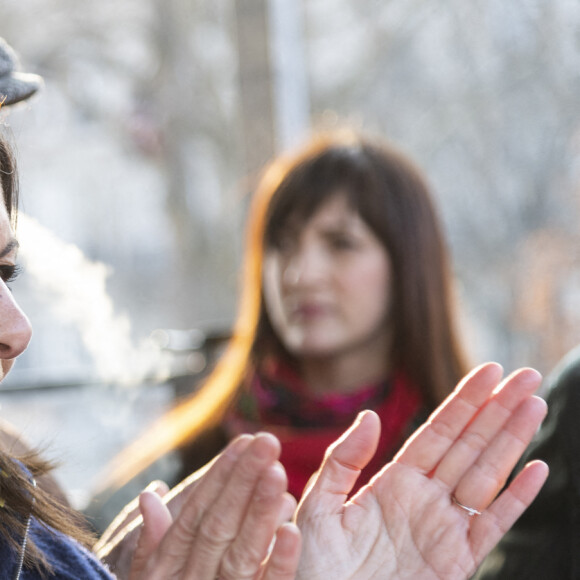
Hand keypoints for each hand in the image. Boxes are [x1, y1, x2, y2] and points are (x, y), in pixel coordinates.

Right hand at [98, 433, 300, 579]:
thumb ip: (153, 543)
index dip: (221, 476)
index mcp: (171, 568)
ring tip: (279, 472)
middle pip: (220, 525)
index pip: (198, 513)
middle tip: (267, 441)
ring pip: (242, 553)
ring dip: (260, 512)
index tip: (244, 441)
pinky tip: (293, 528)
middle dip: (243, 481)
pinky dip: (279, 562)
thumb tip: (151, 492)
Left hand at [295, 363, 548, 579]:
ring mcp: (444, 528)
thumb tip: (368, 415)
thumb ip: (343, 460)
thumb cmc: (312, 564)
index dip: (465, 401)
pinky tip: (536, 470)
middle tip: (527, 375)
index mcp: (394, 480)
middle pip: (469, 444)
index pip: (437, 431)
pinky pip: (493, 525)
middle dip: (498, 409)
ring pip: (487, 474)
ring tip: (535, 404)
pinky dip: (517, 499)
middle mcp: (425, 497)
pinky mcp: (457, 562)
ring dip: (512, 440)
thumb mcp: (318, 505)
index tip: (490, 370)